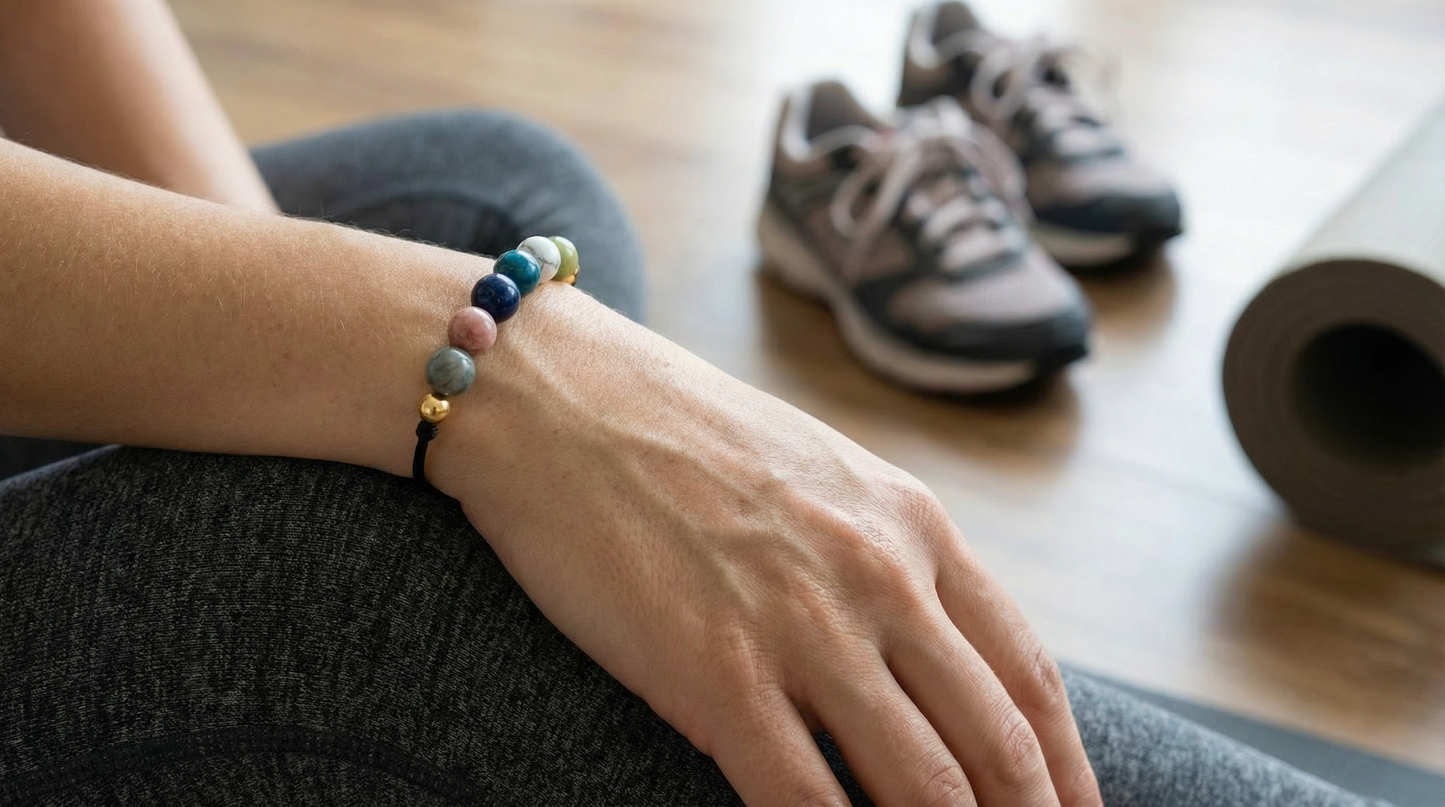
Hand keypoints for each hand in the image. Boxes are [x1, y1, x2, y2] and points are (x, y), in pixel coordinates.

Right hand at [430, 287, 1101, 805]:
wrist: (557, 396)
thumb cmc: (678, 434)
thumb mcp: (819, 476)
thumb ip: (884, 557)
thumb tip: (928, 651)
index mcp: (913, 527)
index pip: (1029, 677)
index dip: (1071, 774)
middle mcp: (881, 579)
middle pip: (999, 749)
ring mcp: (804, 629)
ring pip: (925, 791)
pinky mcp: (716, 675)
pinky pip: (804, 804)